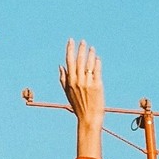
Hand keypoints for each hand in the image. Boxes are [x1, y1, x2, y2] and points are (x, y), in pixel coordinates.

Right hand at [60, 37, 105, 156]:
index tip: (71, 41)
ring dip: (90, 54)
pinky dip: (97, 63)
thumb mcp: (67, 92)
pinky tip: (97, 58)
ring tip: (91, 48)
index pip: (69, 61)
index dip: (70, 50)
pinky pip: (97, 71)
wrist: (89, 117)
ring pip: (89, 64)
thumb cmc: (78, 106)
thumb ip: (63, 79)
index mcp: (70, 81)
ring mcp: (88, 83)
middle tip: (82, 41)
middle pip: (79, 60)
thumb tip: (60, 66)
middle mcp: (78, 80)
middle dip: (80, 49)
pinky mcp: (98, 85)